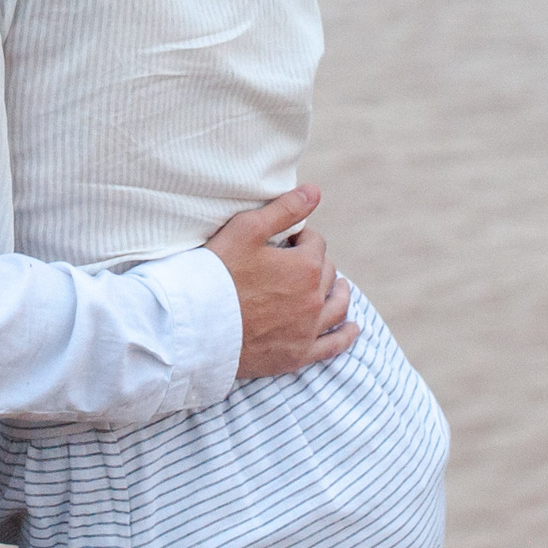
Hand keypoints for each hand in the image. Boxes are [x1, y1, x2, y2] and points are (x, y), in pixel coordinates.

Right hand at [206, 184, 357, 380]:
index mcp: (306, 267)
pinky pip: (331, 346)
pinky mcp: (297, 355)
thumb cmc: (217, 272)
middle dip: (315, 264)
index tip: (284, 241)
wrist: (194, 325)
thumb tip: (315, 191)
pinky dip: (345, 336)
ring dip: (339, 293)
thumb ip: (285, 209)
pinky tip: (353, 328)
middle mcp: (314, 299)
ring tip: (339, 287)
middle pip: (326, 274)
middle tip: (295, 263)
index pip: (315, 244)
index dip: (300, 239)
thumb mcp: (247, 229)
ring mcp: (307, 330)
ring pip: (336, 307)